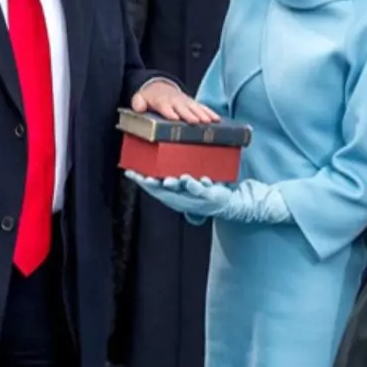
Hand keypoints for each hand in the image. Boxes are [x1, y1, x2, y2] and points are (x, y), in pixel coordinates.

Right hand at [126, 173, 290, 224]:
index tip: (129, 171)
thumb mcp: (194, 184)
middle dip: (150, 184)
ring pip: (180, 193)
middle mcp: (185, 201)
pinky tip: (186, 178)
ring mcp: (197, 200)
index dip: (142, 182)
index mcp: (178, 198)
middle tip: (138, 175)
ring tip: (161, 179)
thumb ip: (181, 178)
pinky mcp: (211, 197)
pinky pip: (200, 190)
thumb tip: (167, 162)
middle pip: (163, 193)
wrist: (237, 204)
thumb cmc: (213, 192)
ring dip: (170, 186)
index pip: (156, 190)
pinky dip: (193, 184)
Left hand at [133, 79, 218, 122]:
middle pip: (183, 108)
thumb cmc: (150, 97)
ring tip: (209, 121)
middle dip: (189, 114)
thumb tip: (138, 107)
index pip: (165, 106)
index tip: (175, 118)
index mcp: (162, 101)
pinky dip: (210, 112)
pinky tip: (217, 119)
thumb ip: (138, 102)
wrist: (160, 87)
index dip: (170, 112)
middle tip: (196, 121)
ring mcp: (185, 101)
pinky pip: (202, 107)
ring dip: (202, 114)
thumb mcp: (140, 97)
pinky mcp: (193, 103)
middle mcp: (175, 100)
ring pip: (195, 107)